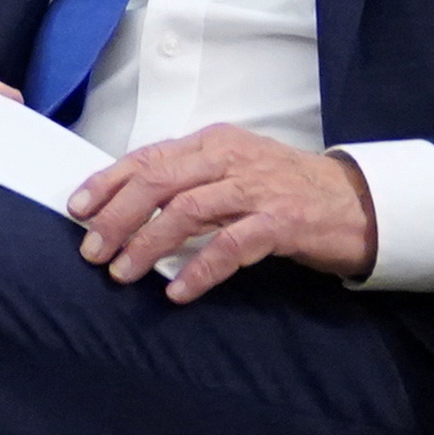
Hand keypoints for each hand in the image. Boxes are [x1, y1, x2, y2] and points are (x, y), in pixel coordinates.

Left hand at [67, 125, 377, 301]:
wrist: (356, 203)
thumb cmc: (287, 189)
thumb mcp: (234, 171)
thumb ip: (191, 180)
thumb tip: (132, 204)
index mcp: (213, 143)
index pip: (148, 157)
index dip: (108, 181)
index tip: (77, 207)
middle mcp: (230, 159)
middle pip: (159, 181)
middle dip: (118, 215)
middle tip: (92, 249)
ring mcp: (256, 189)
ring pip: (187, 211)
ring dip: (149, 244)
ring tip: (123, 272)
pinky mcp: (281, 222)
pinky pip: (231, 246)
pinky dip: (199, 269)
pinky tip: (178, 291)